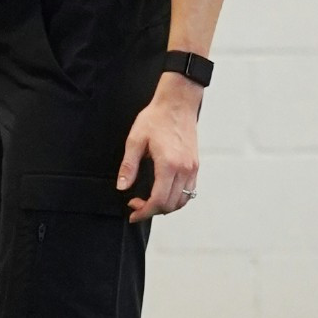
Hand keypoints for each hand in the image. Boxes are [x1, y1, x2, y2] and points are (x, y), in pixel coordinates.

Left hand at [118, 75, 200, 224]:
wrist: (177, 103)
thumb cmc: (156, 118)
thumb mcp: (135, 140)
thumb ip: (128, 166)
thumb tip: (122, 186)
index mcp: (169, 164)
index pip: (159, 200)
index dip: (144, 211)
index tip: (133, 213)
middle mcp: (184, 169)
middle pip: (171, 205)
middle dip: (152, 211)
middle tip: (136, 205)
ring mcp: (192, 168)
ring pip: (183, 201)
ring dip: (165, 206)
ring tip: (148, 201)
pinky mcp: (195, 165)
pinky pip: (190, 191)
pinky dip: (177, 198)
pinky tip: (163, 192)